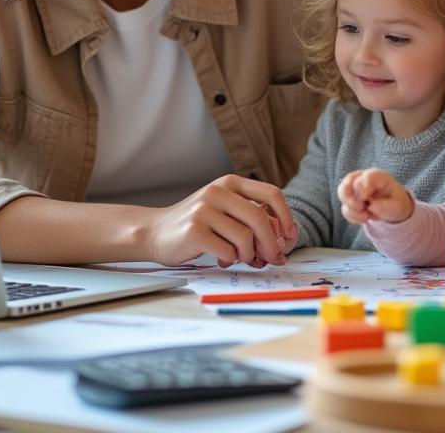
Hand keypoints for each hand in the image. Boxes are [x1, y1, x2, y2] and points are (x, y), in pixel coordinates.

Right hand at [143, 175, 296, 267]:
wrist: (155, 232)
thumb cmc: (197, 224)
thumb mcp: (225, 210)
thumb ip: (252, 217)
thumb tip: (284, 238)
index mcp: (230, 183)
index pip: (272, 193)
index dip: (286, 217)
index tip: (289, 237)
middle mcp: (217, 191)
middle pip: (260, 218)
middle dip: (271, 244)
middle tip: (272, 259)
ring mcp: (204, 210)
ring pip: (245, 238)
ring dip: (248, 255)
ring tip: (238, 258)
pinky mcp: (194, 231)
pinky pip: (228, 252)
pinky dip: (230, 260)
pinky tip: (221, 259)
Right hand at [337, 168, 413, 224]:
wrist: (391, 208)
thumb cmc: (395, 203)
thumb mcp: (398, 207)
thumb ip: (386, 207)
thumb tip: (371, 206)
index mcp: (377, 176)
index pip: (367, 176)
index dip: (363, 187)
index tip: (366, 198)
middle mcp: (362, 178)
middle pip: (348, 183)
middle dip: (353, 200)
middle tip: (363, 208)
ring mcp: (353, 188)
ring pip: (342, 194)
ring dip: (352, 209)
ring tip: (366, 215)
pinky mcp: (349, 199)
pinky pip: (345, 208)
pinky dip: (353, 216)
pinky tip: (364, 217)